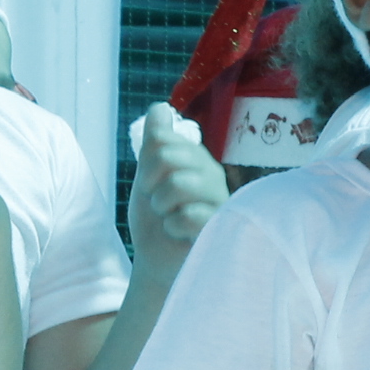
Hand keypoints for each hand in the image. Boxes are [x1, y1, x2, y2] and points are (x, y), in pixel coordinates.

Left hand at [129, 103, 228, 275]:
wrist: (156, 262)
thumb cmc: (155, 220)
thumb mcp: (148, 177)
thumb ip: (154, 142)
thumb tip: (160, 108)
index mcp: (198, 160)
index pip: (163, 140)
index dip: (147, 165)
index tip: (151, 186)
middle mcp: (214, 175)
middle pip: (169, 156)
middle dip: (152, 186)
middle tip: (160, 205)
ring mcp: (221, 201)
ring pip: (179, 183)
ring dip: (162, 207)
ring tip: (170, 219)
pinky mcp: (222, 227)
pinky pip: (189, 215)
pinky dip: (173, 227)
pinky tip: (180, 235)